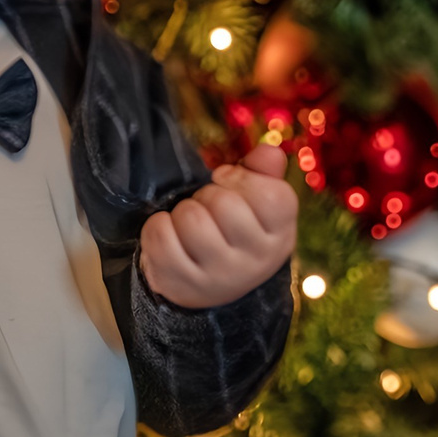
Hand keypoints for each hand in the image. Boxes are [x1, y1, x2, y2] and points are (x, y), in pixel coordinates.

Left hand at [140, 142, 297, 308]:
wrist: (212, 284)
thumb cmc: (234, 229)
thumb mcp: (257, 201)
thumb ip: (264, 170)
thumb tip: (268, 151)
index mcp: (280, 235)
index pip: (272, 195)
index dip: (242, 178)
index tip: (228, 183)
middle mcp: (257, 260)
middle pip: (224, 202)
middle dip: (207, 195)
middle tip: (208, 209)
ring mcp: (220, 276)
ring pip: (191, 218)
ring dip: (182, 211)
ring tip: (190, 224)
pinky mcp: (184, 285)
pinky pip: (161, 237)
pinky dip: (158, 226)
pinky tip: (170, 234)